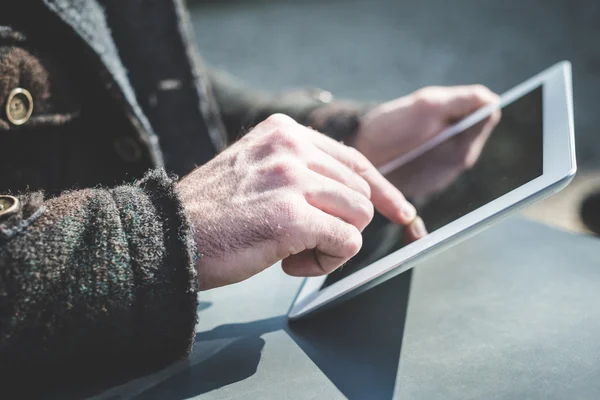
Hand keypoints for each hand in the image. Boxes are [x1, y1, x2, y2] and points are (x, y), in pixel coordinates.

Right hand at [177, 114, 421, 289]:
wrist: (166, 237)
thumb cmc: (212, 214)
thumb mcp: (256, 170)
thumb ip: (300, 171)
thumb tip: (350, 193)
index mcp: (283, 132)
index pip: (354, 158)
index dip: (382, 189)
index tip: (398, 210)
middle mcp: (290, 147)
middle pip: (360, 191)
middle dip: (342, 225)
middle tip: (303, 243)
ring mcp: (291, 179)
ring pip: (358, 216)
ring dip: (333, 244)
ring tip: (292, 253)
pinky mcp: (291, 216)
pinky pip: (346, 242)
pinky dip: (327, 260)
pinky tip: (290, 263)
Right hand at [351, 85, 500, 201]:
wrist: (353, 151)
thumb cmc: (387, 129)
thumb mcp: (425, 106)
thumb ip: (462, 101)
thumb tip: (492, 98)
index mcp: (459, 154)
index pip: (484, 118)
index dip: (469, 105)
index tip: (447, 101)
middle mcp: (454, 168)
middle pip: (471, 131)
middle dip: (455, 117)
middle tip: (425, 114)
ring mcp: (440, 174)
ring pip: (455, 140)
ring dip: (441, 128)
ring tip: (415, 127)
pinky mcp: (426, 176)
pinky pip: (439, 151)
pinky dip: (430, 140)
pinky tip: (411, 139)